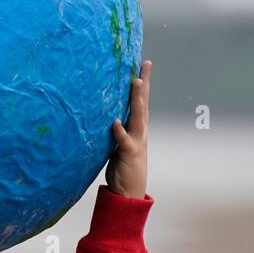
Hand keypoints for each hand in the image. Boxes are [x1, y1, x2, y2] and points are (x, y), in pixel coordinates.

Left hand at [105, 59, 151, 198]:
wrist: (130, 189)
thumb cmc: (123, 164)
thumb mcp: (120, 142)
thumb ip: (118, 127)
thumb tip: (109, 112)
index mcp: (137, 126)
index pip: (141, 100)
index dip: (143, 81)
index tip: (144, 63)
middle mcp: (140, 130)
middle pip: (142, 103)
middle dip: (144, 84)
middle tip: (144, 66)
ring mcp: (136, 141)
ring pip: (138, 117)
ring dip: (137, 100)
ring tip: (136, 83)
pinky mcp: (129, 153)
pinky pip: (124, 140)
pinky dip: (120, 131)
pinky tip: (115, 122)